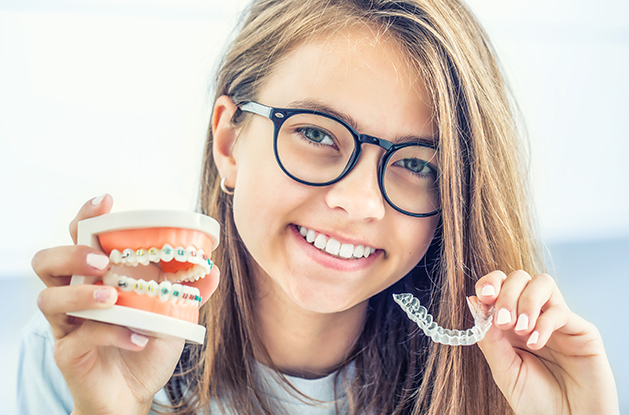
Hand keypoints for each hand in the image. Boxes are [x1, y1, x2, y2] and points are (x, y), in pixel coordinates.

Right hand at [32, 195, 219, 414]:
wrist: (134, 394)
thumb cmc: (146, 345)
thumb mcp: (173, 315)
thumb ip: (190, 291)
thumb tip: (213, 269)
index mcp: (97, 277)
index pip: (79, 238)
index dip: (86, 216)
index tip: (107, 202)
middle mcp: (75, 295)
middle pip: (47, 262)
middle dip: (71, 254)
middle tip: (102, 261)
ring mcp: (67, 325)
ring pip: (49, 298)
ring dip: (81, 294)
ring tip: (112, 298)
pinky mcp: (68, 353)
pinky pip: (79, 337)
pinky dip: (111, 334)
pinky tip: (138, 338)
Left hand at [469, 270, 618, 414]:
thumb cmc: (536, 402)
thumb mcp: (504, 369)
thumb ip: (489, 337)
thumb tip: (472, 302)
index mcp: (511, 323)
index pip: (500, 286)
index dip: (490, 283)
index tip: (483, 297)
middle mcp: (534, 316)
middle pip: (520, 278)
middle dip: (506, 293)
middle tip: (503, 321)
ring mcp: (558, 321)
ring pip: (543, 283)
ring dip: (526, 301)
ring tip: (519, 329)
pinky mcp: (581, 330)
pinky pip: (560, 311)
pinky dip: (544, 323)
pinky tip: (535, 343)